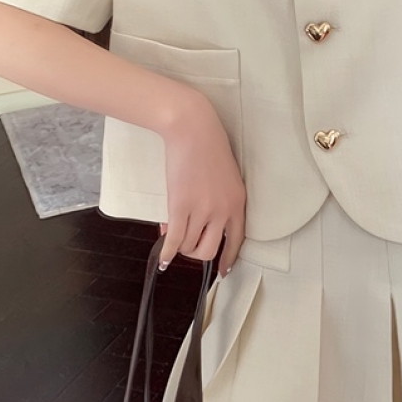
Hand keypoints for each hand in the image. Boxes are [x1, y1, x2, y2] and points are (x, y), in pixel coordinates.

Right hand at [156, 90, 244, 277]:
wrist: (193, 130)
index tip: (223, 271)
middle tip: (186, 244)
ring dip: (179, 246)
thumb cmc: (207, 148)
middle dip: (195, 253)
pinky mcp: (181, 206)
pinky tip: (162, 259)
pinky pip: (175, 239)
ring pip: (189, 246)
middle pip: (209, 250)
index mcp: (238, 202)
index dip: (228, 258)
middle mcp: (224, 210)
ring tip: (171, 233)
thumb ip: (216, 203)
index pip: (237, 240)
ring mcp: (203, 209)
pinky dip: (167, 252)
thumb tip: (196, 226)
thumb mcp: (224, 178)